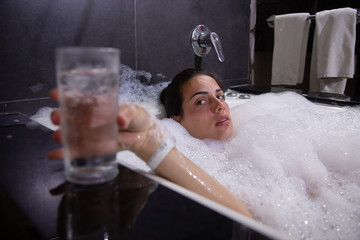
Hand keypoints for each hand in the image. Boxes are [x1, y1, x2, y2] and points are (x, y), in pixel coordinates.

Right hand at [47, 89, 161, 161]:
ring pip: (69, 133)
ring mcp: (89, 133)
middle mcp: (89, 118)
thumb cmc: (136, 118)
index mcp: (97, 105)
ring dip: (60, 134)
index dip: (64, 95)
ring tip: (58, 136)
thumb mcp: (133, 111)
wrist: (144, 136)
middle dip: (58, 115)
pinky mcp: (92, 147)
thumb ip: (126, 113)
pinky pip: (75, 150)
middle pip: (68, 115)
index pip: (77, 97)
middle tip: (57, 117)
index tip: (55, 94)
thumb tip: (120, 118)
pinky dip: (64, 153)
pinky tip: (54, 154)